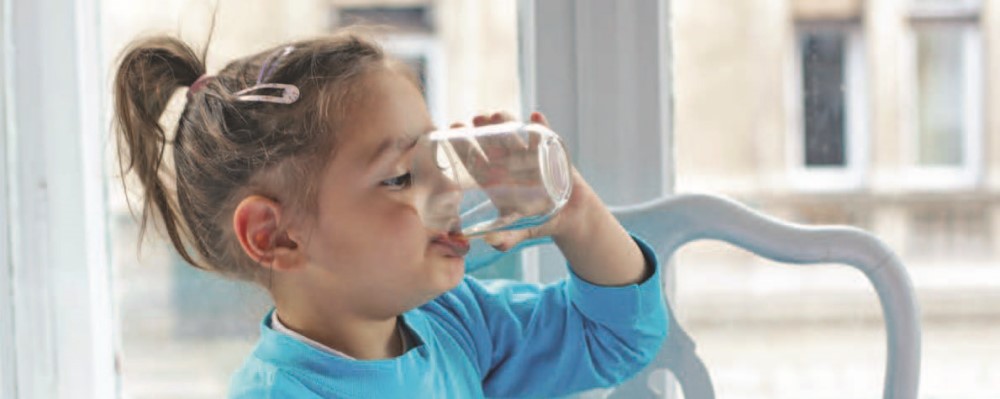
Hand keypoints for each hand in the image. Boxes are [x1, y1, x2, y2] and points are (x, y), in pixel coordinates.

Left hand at [451, 111, 598, 251]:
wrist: (568, 216)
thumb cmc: (536, 222)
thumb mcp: (518, 232)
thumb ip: (505, 238)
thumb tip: (491, 242)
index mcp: (494, 179)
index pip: (473, 160)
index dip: (461, 147)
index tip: (451, 133)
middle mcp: (508, 163)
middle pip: (490, 141)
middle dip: (480, 129)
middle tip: (473, 120)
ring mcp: (528, 155)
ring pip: (513, 134)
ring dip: (505, 121)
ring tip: (497, 115)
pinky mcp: (550, 151)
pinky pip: (545, 135)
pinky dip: (542, 125)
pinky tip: (536, 117)